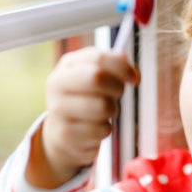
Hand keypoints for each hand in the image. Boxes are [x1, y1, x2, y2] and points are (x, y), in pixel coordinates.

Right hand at [26, 47, 138, 188]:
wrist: (61, 133)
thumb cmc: (85, 100)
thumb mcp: (95, 78)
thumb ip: (115, 69)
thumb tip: (134, 73)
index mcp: (66, 65)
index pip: (98, 58)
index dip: (122, 67)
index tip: (134, 78)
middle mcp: (57, 85)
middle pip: (97, 78)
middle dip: (116, 88)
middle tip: (118, 95)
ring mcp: (58, 109)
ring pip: (103, 106)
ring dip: (112, 111)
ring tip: (104, 113)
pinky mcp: (65, 133)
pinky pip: (101, 129)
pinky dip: (106, 130)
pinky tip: (95, 129)